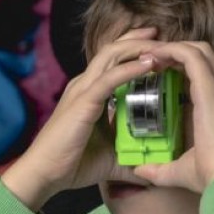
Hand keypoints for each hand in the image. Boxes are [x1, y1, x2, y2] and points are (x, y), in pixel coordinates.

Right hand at [2, 27, 158, 209]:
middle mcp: (85, 85)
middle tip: (168, 39)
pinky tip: (149, 64)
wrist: (45, 174)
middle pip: (114, 49)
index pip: (115, 61)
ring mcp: (82, 90)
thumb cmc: (73, 164)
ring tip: (164, 46)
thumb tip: (155, 169)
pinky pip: (109, 78)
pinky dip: (130, 68)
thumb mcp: (113, 158)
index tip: (164, 49)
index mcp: (91, 93)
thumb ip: (133, 157)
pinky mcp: (83, 101)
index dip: (138, 49)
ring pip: (112, 55)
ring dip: (140, 48)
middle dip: (142, 40)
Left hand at [131, 41, 213, 191]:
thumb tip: (139, 170)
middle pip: (202, 55)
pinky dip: (171, 51)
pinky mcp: (212, 89)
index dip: (178, 68)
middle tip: (147, 60)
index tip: (154, 73)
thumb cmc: (210, 178)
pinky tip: (152, 57)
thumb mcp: (177, 170)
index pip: (202, 74)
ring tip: (146, 55)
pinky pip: (191, 56)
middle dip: (174, 51)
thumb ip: (158, 167)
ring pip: (198, 50)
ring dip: (171, 48)